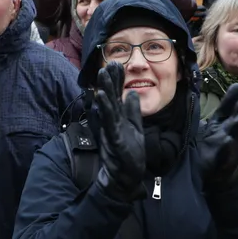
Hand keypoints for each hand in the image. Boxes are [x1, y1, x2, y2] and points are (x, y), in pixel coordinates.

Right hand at [94, 63, 146, 201]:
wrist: (126, 176)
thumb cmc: (129, 153)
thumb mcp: (135, 127)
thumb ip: (133, 111)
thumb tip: (133, 92)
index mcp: (119, 117)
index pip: (117, 95)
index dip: (117, 80)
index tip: (117, 63)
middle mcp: (113, 120)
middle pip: (111, 96)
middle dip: (110, 80)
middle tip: (108, 62)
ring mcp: (111, 128)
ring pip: (108, 105)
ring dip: (105, 89)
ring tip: (102, 73)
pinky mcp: (113, 137)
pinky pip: (108, 120)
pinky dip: (105, 108)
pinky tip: (101, 96)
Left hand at [198, 83, 237, 187]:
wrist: (219, 169)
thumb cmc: (220, 138)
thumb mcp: (222, 118)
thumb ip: (229, 102)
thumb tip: (237, 84)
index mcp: (235, 121)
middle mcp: (236, 134)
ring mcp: (231, 147)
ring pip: (237, 137)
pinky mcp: (224, 161)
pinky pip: (226, 155)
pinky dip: (227, 149)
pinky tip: (227, 142)